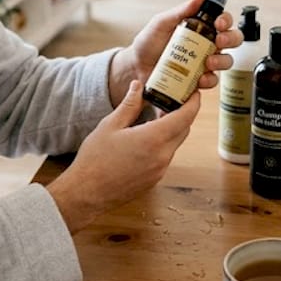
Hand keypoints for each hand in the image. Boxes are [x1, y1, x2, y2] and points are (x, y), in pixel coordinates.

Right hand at [48, 82, 200, 232]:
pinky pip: (165, 157)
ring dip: (171, 130)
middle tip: (172, 101)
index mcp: (153, 139)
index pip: (185, 117)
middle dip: (182, 114)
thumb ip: (129, 105)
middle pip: (183, 130)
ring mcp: (160, 170)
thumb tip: (138, 86)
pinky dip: (162, 144)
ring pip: (174, 144)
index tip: (193, 93)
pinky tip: (145, 139)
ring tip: (156, 118)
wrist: (86, 193)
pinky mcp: (155, 179)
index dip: (193, 103)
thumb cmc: (95, 159)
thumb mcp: (110, 125)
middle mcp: (162, 156)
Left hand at [107, 0, 243, 105]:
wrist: (136, 68)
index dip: (226, 20)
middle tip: (219, 41)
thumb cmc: (148, 43)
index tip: (219, 23)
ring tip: (208, 62)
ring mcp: (204, 63)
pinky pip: (212, 81)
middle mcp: (206, 44)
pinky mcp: (198, 81)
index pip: (223, 20)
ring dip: (222, 61)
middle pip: (232, 39)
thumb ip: (181, 11)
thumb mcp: (162, 23)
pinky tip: (200, 79)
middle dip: (231, 39)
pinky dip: (209, 80)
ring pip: (226, 61)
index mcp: (200, 27)